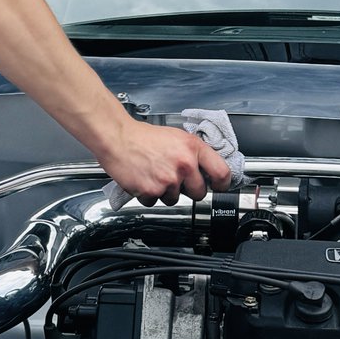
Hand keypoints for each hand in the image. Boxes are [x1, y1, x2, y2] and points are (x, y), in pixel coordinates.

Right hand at [100, 121, 232, 205]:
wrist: (117, 138)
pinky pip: (156, 202)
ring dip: (166, 192)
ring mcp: (168, 180)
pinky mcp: (152, 191)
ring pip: (176, 199)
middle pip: (200, 193)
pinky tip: (145, 179)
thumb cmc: (143, 136)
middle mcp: (183, 164)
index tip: (218, 186)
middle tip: (176, 178)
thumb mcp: (177, 136)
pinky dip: (150, 195)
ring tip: (155, 174)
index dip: (222, 183)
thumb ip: (194, 153)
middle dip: (189, 189)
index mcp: (192, 147)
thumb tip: (207, 170)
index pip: (221, 172)